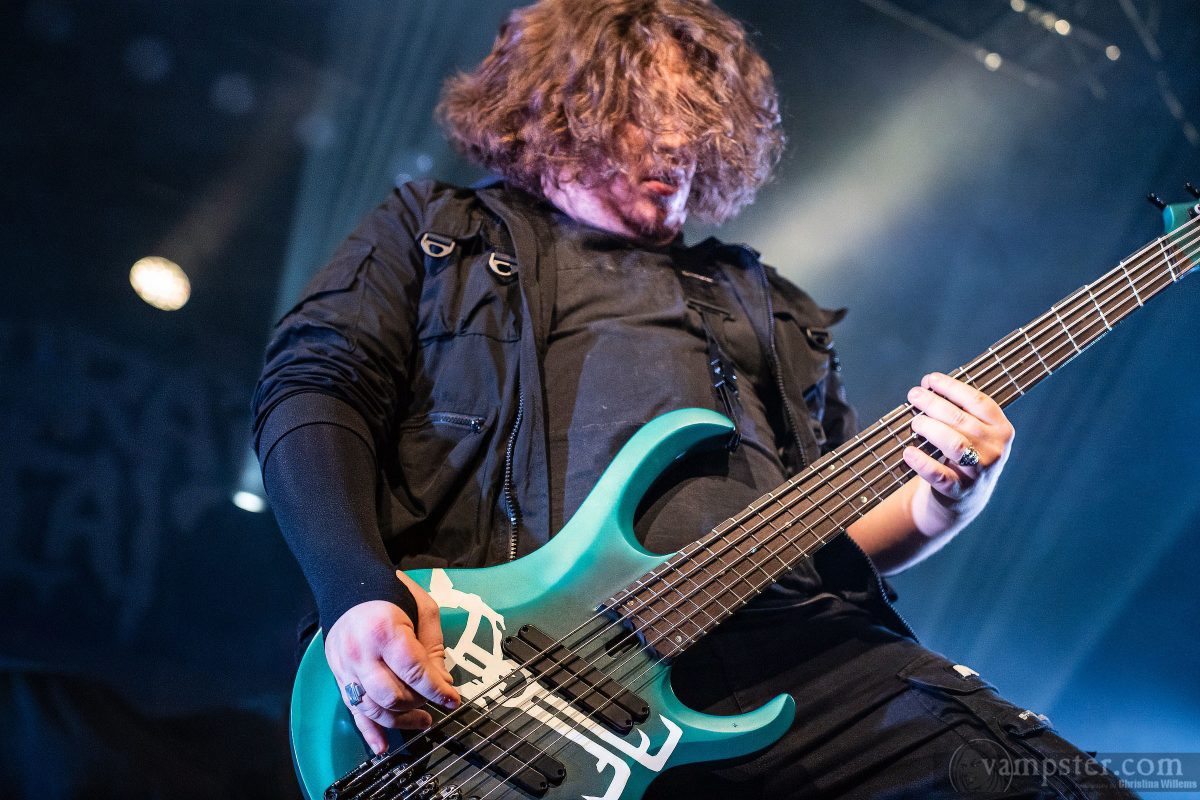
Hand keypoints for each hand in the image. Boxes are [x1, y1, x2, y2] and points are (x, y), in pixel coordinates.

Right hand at [324, 571, 459, 753]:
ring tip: (422, 721)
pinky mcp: (339, 676)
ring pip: (374, 708)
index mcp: (385, 631)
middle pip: (393, 695)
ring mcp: (346, 668)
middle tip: (435, 702)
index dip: (437, 690)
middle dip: (419, 703)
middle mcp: (361, 653)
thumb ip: (433, 645)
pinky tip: (382, 746)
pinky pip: (353, 710)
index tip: (452, 699)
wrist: (347, 585)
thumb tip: (442, 681)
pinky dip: (368, 731)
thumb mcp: (421, 608)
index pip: (415, 672)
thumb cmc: (389, 593)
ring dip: (401, 721)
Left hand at [903, 372, 1014, 537]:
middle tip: (914, 395)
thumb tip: (927, 384)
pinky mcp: (959, 492)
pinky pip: (939, 475)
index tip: (930, 379)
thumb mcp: (970, 433)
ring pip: (954, 444)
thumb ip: (955, 409)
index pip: (978, 402)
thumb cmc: (963, 455)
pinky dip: (922, 462)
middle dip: (934, 404)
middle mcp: (995, 450)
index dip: (952, 388)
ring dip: (931, 428)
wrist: (965, 500)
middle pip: (962, 420)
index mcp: (1001, 430)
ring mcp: (979, 473)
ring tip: (915, 422)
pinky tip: (908, 452)